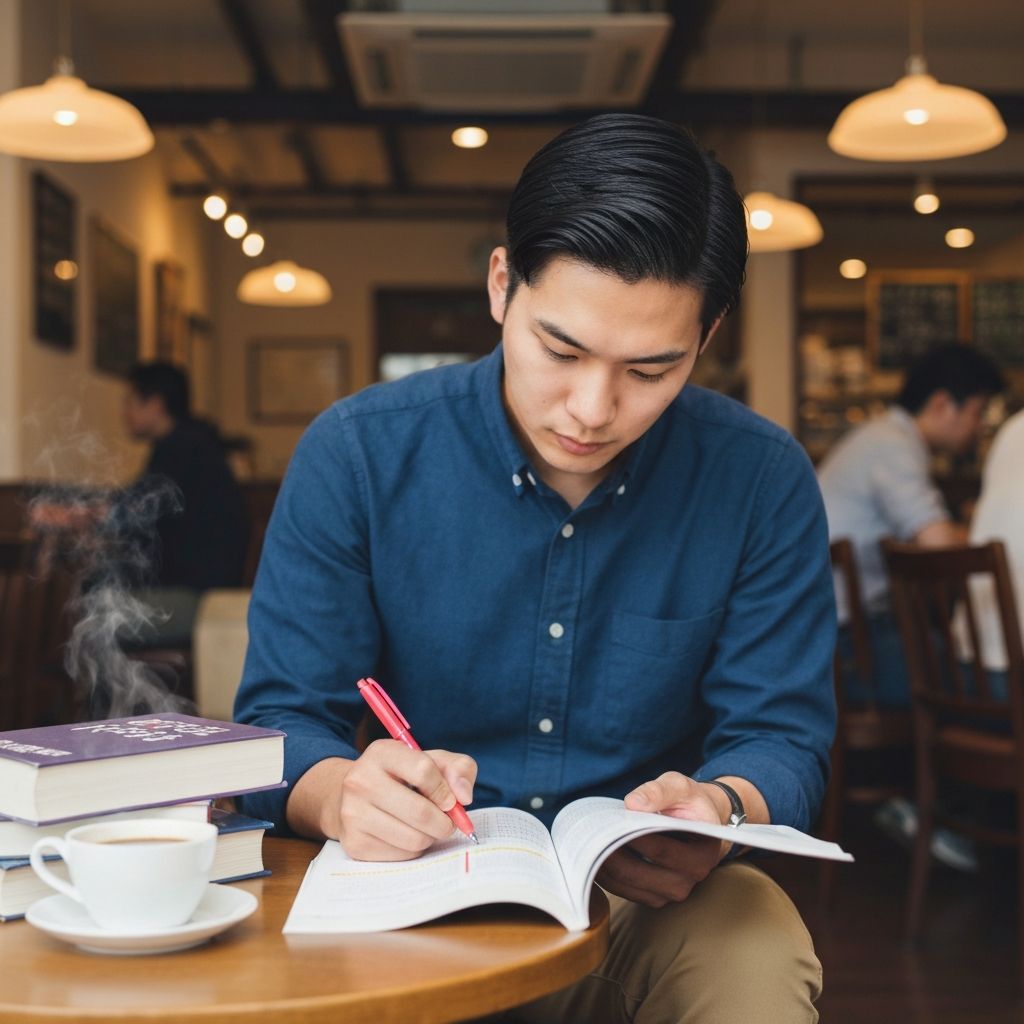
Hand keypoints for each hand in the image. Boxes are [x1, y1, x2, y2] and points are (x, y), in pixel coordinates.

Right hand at [327, 740, 476, 861]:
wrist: (354, 796)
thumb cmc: (402, 777)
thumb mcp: (432, 761)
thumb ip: (459, 768)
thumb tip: (464, 797)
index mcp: (382, 753)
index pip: (423, 771)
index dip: (445, 790)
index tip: (450, 801)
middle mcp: (361, 781)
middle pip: (421, 812)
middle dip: (444, 822)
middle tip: (447, 822)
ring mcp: (353, 813)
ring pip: (414, 838)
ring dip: (430, 837)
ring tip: (426, 827)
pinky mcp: (354, 843)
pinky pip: (402, 855)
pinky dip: (414, 849)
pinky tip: (407, 835)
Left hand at [595, 772, 729, 907]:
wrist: (698, 820)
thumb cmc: (688, 801)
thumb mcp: (679, 786)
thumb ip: (658, 791)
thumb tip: (633, 804)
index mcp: (704, 852)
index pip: (661, 849)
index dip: (631, 837)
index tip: (608, 823)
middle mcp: (692, 878)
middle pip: (640, 872)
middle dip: (610, 853)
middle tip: (589, 835)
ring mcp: (673, 891)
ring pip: (629, 884)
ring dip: (604, 867)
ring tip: (586, 844)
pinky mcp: (656, 896)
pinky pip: (625, 891)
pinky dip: (606, 876)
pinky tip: (592, 857)